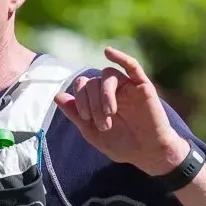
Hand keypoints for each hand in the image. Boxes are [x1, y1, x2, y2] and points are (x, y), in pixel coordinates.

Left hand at [53, 47, 190, 175]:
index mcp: (98, 99)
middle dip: (93, 103)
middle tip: (103, 124)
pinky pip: (132, 66)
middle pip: (93, 81)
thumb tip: (57, 96)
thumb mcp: (92, 133)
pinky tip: (108, 52)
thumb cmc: (122, 145)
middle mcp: (111, 90)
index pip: (82, 86)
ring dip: (104, 94)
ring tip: (110, 114)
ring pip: (108, 75)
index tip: (86, 118)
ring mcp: (127, 87)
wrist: (147, 153)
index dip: (79, 99)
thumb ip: (76, 114)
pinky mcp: (142, 86)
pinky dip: (120, 57)